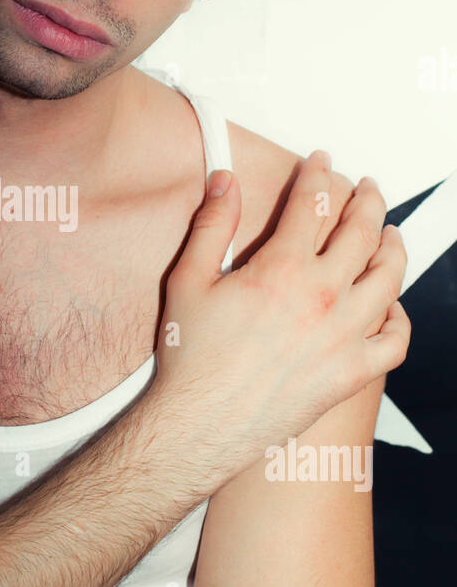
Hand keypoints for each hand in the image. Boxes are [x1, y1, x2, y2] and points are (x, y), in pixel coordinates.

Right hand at [152, 152, 409, 484]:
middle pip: (363, 232)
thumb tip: (225, 179)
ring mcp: (344, 337)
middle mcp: (322, 298)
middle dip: (368, 201)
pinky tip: (391, 305)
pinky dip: (400, 317)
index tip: (322, 162)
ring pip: (389, 278)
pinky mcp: (351, 373)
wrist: (199, 424)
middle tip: (368, 188)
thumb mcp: (187, 280)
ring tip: (391, 235)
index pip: (314, 204)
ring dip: (393, 247)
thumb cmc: (190, 357)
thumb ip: (212, 224)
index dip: (319, 175)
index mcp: (282, 269)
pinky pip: (396, 340)